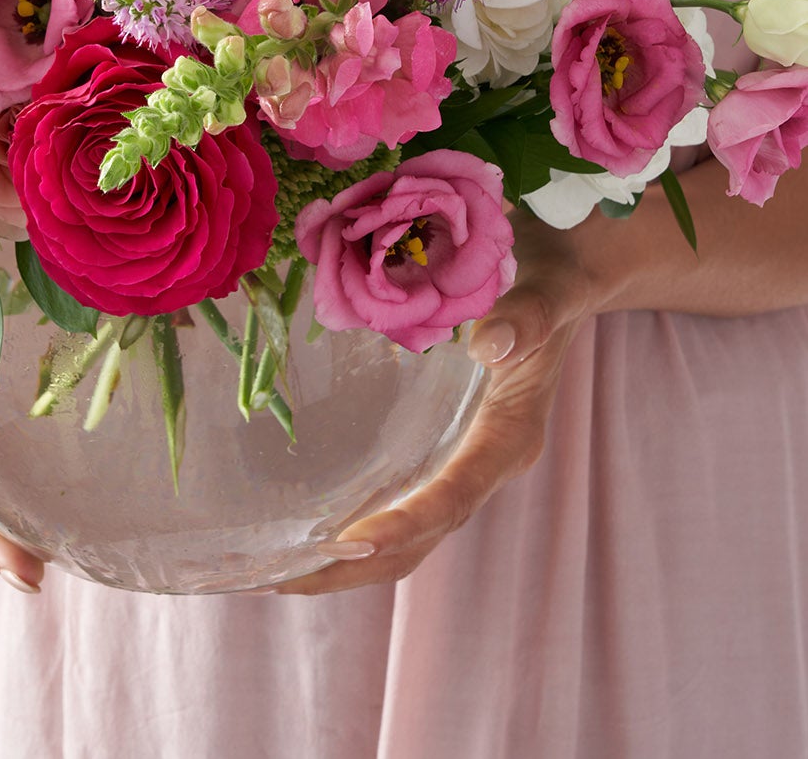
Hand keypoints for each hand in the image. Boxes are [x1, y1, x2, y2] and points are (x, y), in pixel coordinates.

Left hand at [270, 215, 606, 594]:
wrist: (569, 266)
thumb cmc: (554, 271)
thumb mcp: (547, 286)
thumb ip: (527, 315)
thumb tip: (489, 346)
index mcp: (510, 431)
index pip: (454, 494)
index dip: (404, 524)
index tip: (347, 545)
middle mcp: (485, 456)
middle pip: (423, 534)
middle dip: (357, 565)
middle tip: (281, 579)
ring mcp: (463, 453)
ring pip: (408, 525)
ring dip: (349, 555)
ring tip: (277, 569)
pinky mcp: (442, 437)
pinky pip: (399, 492)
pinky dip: (355, 515)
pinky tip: (301, 520)